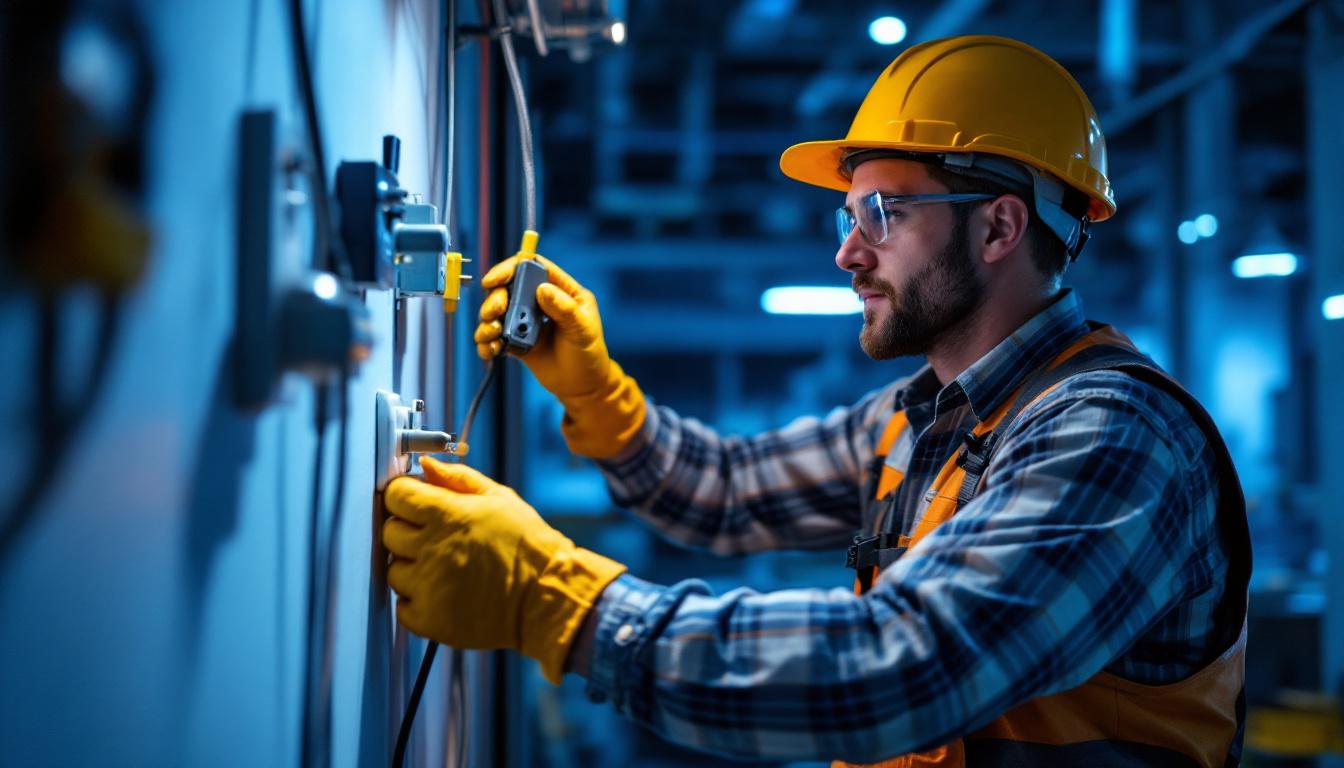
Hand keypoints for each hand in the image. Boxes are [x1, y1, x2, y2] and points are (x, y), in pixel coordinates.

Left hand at [382, 457, 625, 682]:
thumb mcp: (498, 498)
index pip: (396, 496)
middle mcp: (431, 550)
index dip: (404, 496)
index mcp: (447, 515)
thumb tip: (426, 465)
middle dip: (407, 530)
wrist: (547, 595)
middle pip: (389, 532)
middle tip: (435, 538)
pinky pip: (402, 606)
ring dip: (412, 568)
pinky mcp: (429, 619)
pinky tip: (443, 593)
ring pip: (394, 570)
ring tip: (444, 568)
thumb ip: (458, 479)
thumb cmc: (526, 544)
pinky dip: (417, 600)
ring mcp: (428, 587)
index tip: (415, 503)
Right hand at [474, 254, 610, 399]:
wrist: (582, 386)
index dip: (510, 268)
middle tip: (494, 313)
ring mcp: (525, 321)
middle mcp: (539, 302)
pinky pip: (494, 338)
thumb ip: (564, 308)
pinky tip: (491, 351)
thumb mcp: (583, 328)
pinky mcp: (515, 342)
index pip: (532, 267)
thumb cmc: (589, 353)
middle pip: (508, 288)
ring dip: (487, 322)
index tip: (494, 280)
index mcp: (560, 290)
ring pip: (496, 313)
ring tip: (493, 334)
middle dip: (495, 299)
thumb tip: (542, 289)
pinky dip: (487, 343)